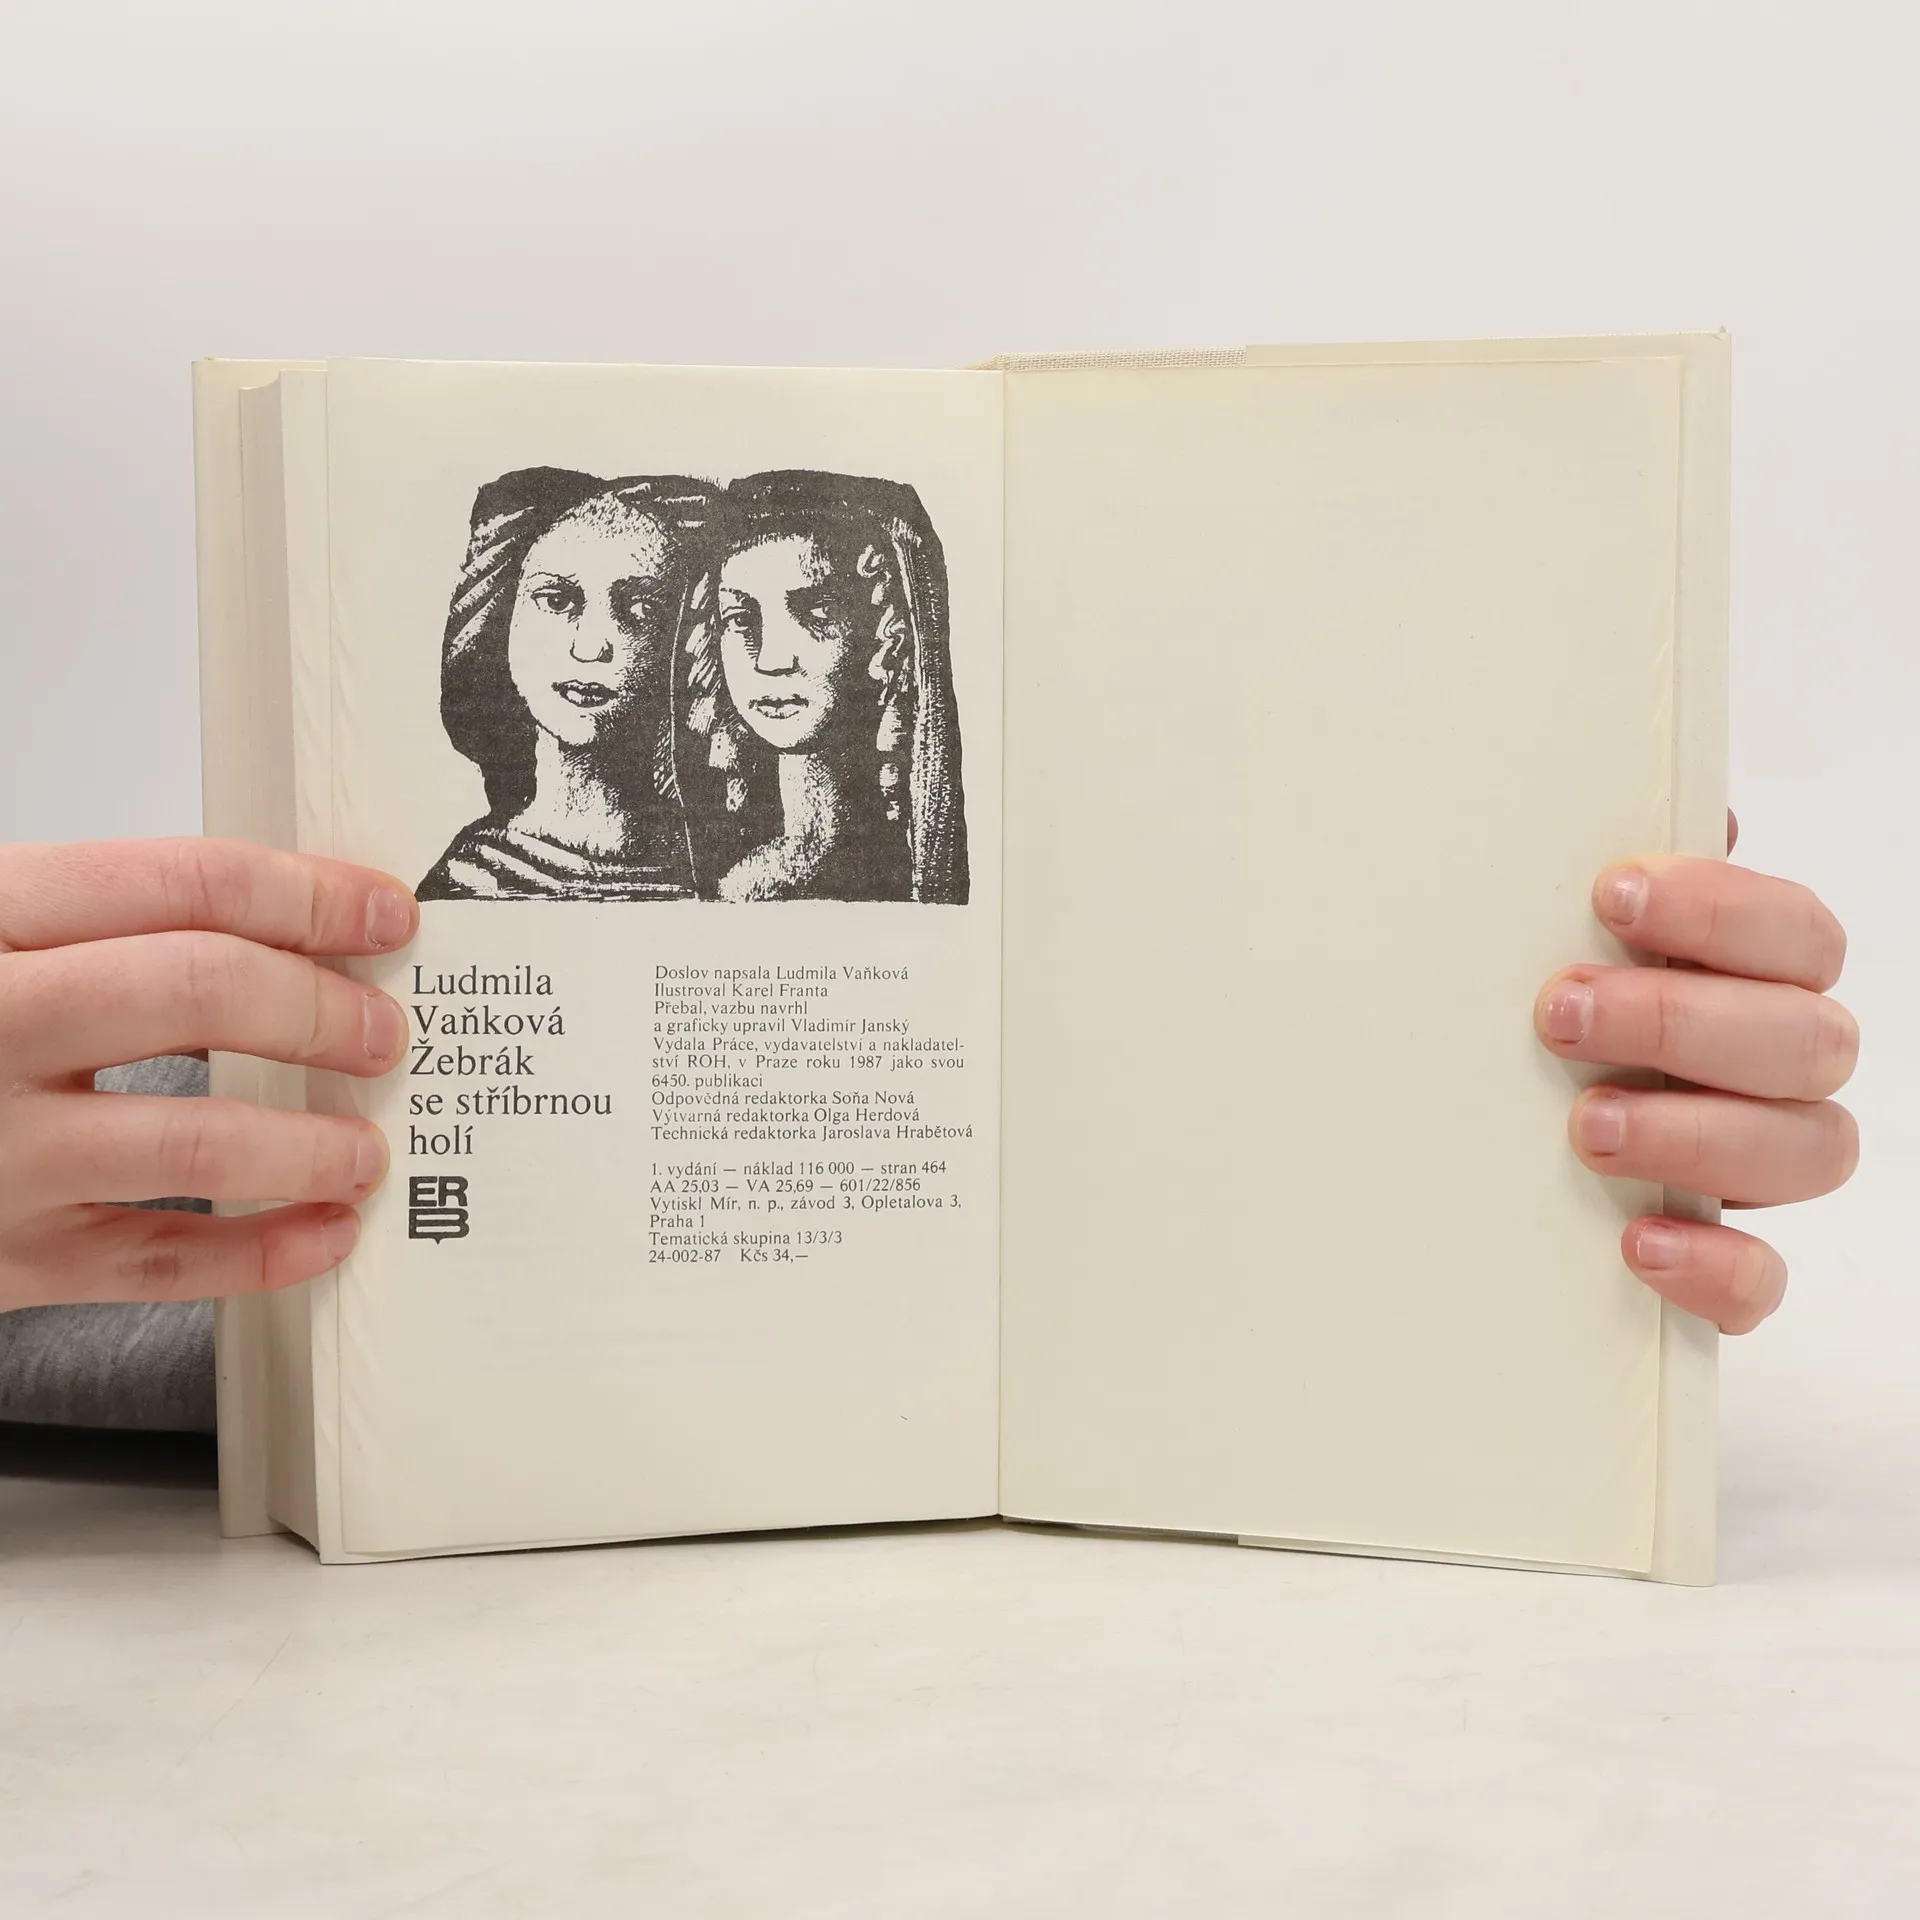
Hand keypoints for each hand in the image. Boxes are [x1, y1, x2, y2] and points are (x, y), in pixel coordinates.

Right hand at [0, 839, 416, 1310]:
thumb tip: (281, 925)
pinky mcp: (2, 1260)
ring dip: (311, 1144)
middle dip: (321, 1008)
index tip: (383, 913)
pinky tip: (324, 1232)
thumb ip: (97, 925)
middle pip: (199, 989)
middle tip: (383, 1029)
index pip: (180, 883)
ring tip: (365, 1147)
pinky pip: (159, 1264)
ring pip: (195, 1140)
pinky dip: (264, 1253)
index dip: (307, 894)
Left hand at [1535, 818, 1857, 1333]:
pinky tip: (1637, 1240)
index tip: (1611, 893)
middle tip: (1561, 1012)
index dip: (1719, 910)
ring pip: (1808, 1151)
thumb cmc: (1553, 1026)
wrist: (1489, 1156)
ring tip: (1585, 1126)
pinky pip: (1763, 1280)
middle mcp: (1780, 1071)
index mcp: (1757, 981)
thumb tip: (1693, 812)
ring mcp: (1762, 1167)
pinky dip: (1712, 1264)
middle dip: (1680, 1020)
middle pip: (1807, 1040)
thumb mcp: (1568, 949)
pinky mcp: (1729, 1265)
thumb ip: (1625, 895)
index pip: (1799, 934)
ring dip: (1692, 1133)